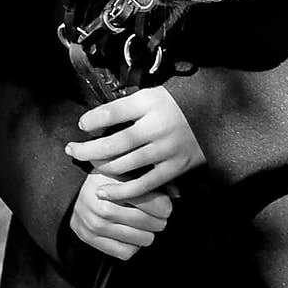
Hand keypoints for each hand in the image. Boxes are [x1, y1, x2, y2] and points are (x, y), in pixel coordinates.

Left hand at [65, 86, 205, 201]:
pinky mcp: (175, 168)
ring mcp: (166, 149)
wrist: (216, 117)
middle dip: (87, 149)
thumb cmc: (177, 105)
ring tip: (88, 166)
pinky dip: (121, 191)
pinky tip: (104, 191)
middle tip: (71, 151)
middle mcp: (156, 125)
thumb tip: (95, 121)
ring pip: (124, 164)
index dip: (91, 120)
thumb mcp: (153, 95)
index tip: (81, 126)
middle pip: (113, 142)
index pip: (111, 112)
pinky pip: (143, 184)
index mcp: (150, 102)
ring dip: (101, 167)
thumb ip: (128, 106)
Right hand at [69, 171, 172, 259]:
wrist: (68, 189)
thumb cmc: (105, 179)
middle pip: (149, 223)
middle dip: (159, 221)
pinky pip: (125, 253)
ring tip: (144, 227)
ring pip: (141, 240)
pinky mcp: (89, 238)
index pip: (151, 202)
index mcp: (111, 182)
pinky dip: (132, 246)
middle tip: (157, 218)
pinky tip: (129, 235)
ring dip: (147, 235)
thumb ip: (150, 179)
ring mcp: (93, 223)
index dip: (164, 206)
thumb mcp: (125, 171)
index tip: (165, 206)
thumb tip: (177, 195)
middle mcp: (101, 204)